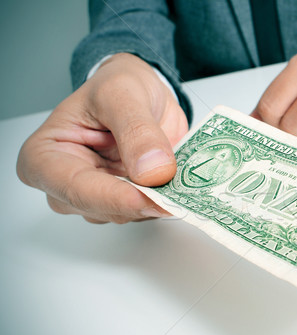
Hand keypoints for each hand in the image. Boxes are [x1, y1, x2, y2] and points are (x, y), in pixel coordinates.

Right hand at [17, 53, 187, 222]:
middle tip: (178, 194)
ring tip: (181, 178)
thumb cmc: (116, 87)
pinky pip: (148, 211)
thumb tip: (153, 170)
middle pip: (101, 208)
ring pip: (128, 215)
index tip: (148, 198)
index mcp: (45, 156)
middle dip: (141, 203)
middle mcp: (65, 185)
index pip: (75, 188)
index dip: (114, 198)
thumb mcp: (123, 94)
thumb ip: (137, 131)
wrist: (141, 91)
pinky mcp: (127, 202)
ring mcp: (98, 197)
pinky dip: (168, 200)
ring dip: (157, 201)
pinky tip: (180, 183)